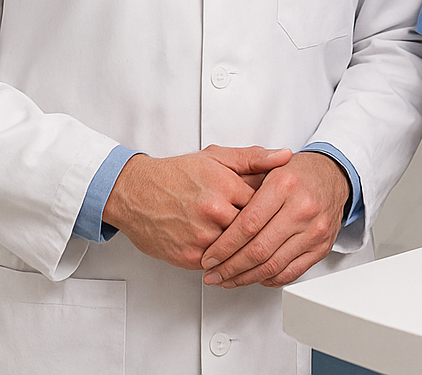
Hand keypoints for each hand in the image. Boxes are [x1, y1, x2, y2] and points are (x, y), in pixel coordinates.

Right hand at [101, 145, 291, 268]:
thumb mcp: (217, 158)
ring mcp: (201, 235)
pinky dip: (227, 261)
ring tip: (251, 243)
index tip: (273, 209)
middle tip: (267, 230)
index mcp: (224, 185)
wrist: (134, 193)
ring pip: (239, 249)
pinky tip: (231, 253)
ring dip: (245, 248)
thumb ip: (254, 158)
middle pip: (254, 229)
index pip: (265, 203)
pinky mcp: (189, 256)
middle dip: (261, 231)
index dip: (271, 208)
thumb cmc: (177, 174)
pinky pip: (219, 264)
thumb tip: (287, 155)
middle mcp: (213, 210)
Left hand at [200, 151, 350, 287]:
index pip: (247, 225)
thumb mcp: (268, 166)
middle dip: (229, 268)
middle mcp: (302, 208)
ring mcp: (314, 230)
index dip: (224, 247)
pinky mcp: (322, 247)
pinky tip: (254, 277)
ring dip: (245, 278)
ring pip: (272, 266)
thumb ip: (242, 187)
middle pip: (258, 250)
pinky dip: (269, 279)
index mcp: (284, 185)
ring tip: (228, 279)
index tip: (209, 257)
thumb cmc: (298, 173)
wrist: (334, 175)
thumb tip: (215, 216)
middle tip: (213, 273)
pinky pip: (291, 273)